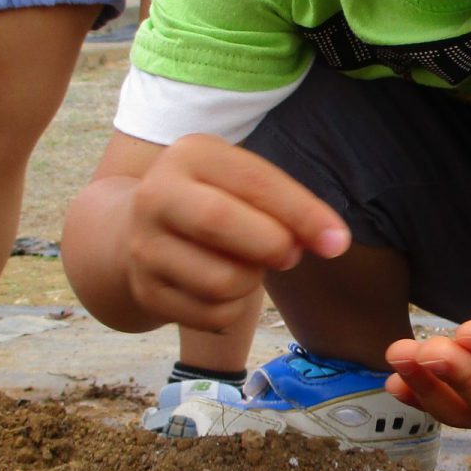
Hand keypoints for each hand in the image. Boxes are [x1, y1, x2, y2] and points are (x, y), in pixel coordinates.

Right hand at [119, 134, 349, 329]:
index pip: (254, 181)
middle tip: (290, 255)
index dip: (302, 213)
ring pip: (221, 280)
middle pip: (219, 221)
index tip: (337, 240)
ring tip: (246, 266)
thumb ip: (283, 204)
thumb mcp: (240, 183)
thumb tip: (330, 240)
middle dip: (271, 244)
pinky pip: (213, 316)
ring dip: (252, 282)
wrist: (133, 232)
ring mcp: (145, 247)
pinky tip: (224, 289)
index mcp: (189, 155)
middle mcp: (156, 195)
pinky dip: (234, 309)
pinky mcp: (148, 292)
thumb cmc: (213, 202)